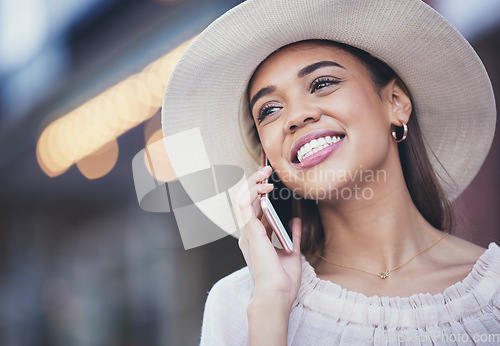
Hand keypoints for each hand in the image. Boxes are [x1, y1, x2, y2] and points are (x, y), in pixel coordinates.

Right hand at [236, 165, 302, 307]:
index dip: (259, 193)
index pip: (254, 209)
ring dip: (252, 183)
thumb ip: (292, 235)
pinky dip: (252, 191)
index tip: (270, 181)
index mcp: (256, 239)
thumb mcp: (291, 252)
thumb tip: (295, 220)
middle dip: (255, 183)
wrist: (278, 292)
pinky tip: (264, 186)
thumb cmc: (283, 279)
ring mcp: (247, 232)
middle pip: (246, 201)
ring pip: (242, 198)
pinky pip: (243, 204)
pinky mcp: (249, 231)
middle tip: (266, 171)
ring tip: (264, 172)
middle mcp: (249, 233)